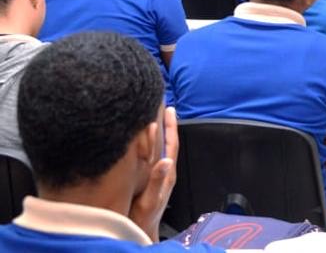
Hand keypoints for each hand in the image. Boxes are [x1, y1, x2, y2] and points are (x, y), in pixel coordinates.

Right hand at [129, 106, 177, 241]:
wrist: (141, 232)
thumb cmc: (144, 217)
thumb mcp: (150, 200)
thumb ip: (157, 181)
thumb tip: (166, 160)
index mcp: (167, 173)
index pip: (171, 144)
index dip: (170, 127)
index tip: (168, 109)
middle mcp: (165, 171)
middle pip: (168, 142)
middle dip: (166, 124)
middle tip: (163, 106)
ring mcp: (159, 175)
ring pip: (161, 148)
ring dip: (159, 132)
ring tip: (156, 116)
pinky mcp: (151, 179)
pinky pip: (153, 156)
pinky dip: (150, 144)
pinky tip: (145, 140)